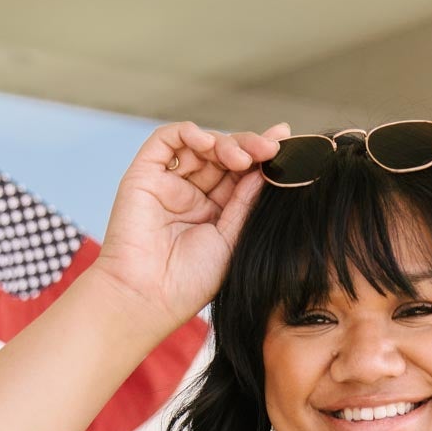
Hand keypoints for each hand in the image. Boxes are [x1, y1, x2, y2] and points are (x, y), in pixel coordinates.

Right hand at [92, 119, 292, 330]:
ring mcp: (169, 183)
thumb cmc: (190, 282)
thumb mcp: (231, 240)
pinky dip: (189, 133)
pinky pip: (166, 140)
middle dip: (247, 147)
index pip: (240, 175)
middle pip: (222, 155)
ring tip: (241, 158)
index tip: (286, 145)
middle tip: (268, 150)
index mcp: (215, 213)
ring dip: (223, 143)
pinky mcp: (145, 174)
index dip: (261, 158)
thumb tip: (266, 167)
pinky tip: (207, 143)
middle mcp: (192, 195)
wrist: (149, 298)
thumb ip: (246, 202)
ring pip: (199, 144)